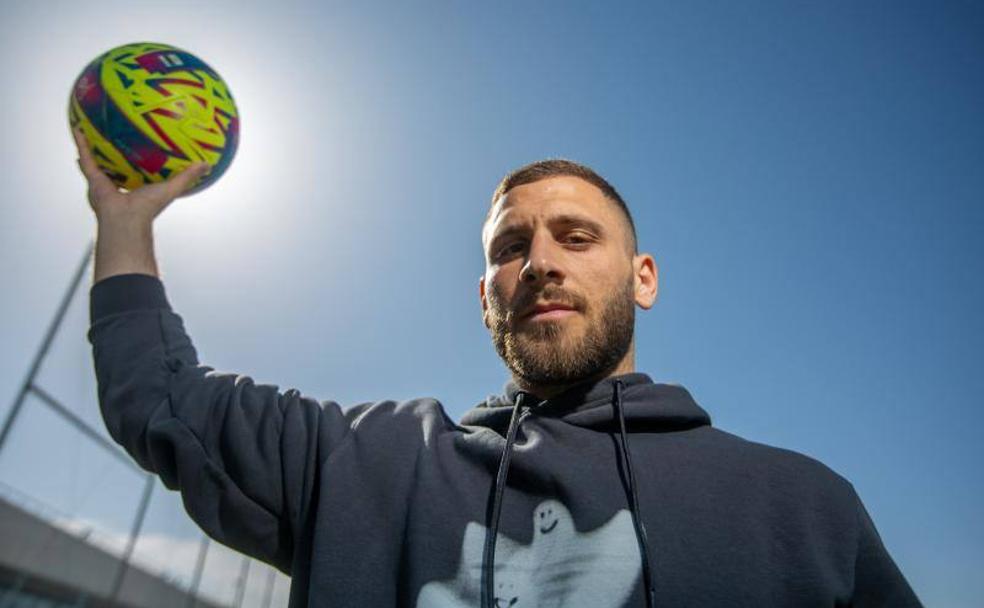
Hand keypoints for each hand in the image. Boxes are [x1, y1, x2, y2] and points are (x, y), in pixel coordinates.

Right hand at [73, 127, 209, 224]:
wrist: (127, 219)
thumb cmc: (149, 208)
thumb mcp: (172, 187)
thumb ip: (188, 176)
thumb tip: (207, 164)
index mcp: (136, 186)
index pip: (137, 170)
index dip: (138, 159)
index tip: (140, 146)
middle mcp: (118, 183)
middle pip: (114, 163)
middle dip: (113, 151)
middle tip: (114, 134)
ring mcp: (103, 181)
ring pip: (95, 159)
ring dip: (92, 145)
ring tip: (89, 128)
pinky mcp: (92, 178)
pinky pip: (85, 156)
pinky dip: (80, 142)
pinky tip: (77, 127)